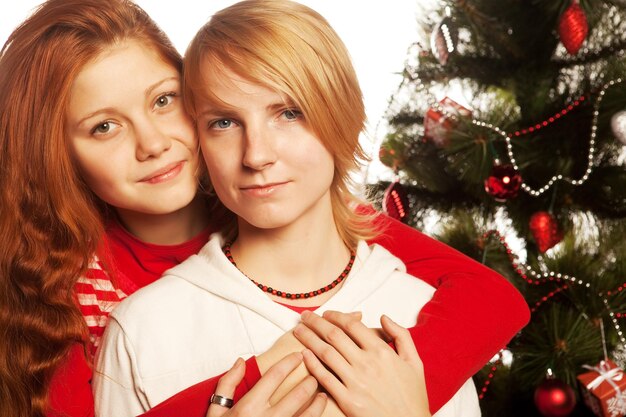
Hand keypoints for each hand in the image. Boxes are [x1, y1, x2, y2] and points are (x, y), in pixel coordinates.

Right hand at [207, 353, 327, 416]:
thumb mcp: (216, 412)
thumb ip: (228, 384)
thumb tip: (241, 362)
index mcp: (249, 406)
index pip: (275, 375)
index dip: (290, 362)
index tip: (299, 356)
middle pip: (298, 394)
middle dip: (310, 381)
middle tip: (315, 375)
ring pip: (309, 414)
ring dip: (319, 402)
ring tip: (322, 395)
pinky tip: (317, 415)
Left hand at [294, 310, 430, 416]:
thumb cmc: (412, 397)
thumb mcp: (415, 362)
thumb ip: (401, 335)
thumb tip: (384, 317)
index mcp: (382, 352)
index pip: (352, 326)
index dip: (336, 316)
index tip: (327, 314)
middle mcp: (367, 364)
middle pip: (334, 335)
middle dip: (316, 322)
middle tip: (305, 316)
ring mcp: (355, 382)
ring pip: (325, 353)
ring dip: (309, 338)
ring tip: (298, 330)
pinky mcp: (347, 400)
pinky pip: (325, 378)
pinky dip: (312, 364)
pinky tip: (303, 354)